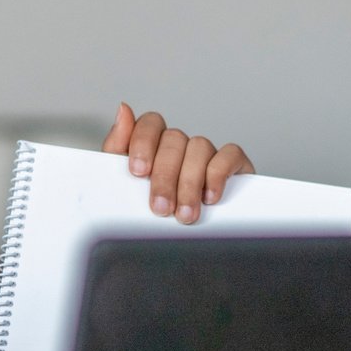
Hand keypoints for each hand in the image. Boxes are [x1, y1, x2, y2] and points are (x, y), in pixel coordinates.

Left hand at [102, 103, 254, 223]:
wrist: (175, 240)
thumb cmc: (146, 209)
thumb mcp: (123, 183)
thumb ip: (118, 146)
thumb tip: (123, 110)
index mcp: (153, 145)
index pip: (151, 123)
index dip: (144, 143)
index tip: (138, 171)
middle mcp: (180, 145)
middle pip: (174, 140)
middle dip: (165, 177)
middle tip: (160, 207)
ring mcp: (206, 153)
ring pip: (199, 146)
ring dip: (190, 183)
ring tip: (184, 213)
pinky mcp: (233, 164)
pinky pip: (229, 154)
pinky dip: (218, 174)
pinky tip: (209, 197)